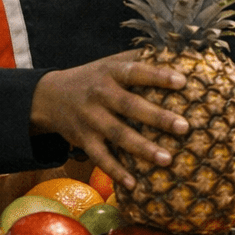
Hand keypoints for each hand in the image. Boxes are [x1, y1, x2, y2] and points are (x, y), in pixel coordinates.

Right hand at [29, 51, 189, 187]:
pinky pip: (101, 157)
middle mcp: (100, 95)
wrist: (49, 96)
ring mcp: (90, 119)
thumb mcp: (112, 62)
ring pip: (118, 135)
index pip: (136, 72)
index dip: (158, 75)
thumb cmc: (95, 77)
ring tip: (167, 159)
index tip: (182, 81)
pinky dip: (116, 171)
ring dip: (143, 148)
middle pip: (130, 106)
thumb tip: (181, 51)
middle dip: (158, 117)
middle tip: (184, 127)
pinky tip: (134, 183)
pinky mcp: (83, 140)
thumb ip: (141, 57)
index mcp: (111, 72)